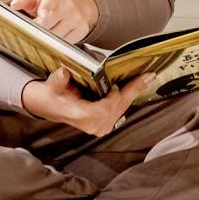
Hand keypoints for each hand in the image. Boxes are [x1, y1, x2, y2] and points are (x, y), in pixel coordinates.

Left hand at [10, 0, 99, 43]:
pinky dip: (57, 43)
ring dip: (46, 39)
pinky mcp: (82, 30)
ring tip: (42, 34)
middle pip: (49, 27)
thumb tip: (14, 5)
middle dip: (37, 33)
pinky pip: (64, 42)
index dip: (40, 19)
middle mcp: (67, 6)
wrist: (80, 1)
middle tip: (29, 35)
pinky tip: (54, 36)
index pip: (47, 10)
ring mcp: (76, 19)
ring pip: (56, 37)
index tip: (32, 26)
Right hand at [19, 67, 152, 135]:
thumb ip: (58, 79)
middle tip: (148, 77)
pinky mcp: (103, 125)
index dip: (112, 98)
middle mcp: (91, 125)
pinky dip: (127, 98)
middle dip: (133, 91)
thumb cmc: (51, 94)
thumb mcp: (51, 84)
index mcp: (80, 115)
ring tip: (146, 79)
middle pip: (118, 108)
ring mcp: (98, 127)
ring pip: (121, 110)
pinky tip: (137, 87)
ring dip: (133, 93)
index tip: (114, 85)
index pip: (103, 110)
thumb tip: (64, 71)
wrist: (50, 106)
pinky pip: (119, 111)